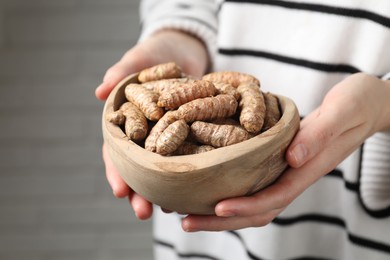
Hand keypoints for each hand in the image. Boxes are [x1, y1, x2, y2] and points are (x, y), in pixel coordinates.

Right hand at [96, 30, 208, 218]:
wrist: (183, 51)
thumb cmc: (153, 54)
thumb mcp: (138, 60)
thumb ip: (121, 73)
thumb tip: (100, 91)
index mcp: (127, 122)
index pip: (116, 151)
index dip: (117, 171)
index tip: (120, 191)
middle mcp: (147, 135)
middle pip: (140, 168)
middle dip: (140, 191)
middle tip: (143, 212)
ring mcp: (169, 137)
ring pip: (165, 169)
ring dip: (165, 190)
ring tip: (171, 209)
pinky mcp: (191, 134)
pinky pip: (190, 156)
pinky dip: (191, 173)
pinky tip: (196, 190)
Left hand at [181, 72, 389, 230]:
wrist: (365, 104)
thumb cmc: (356, 105)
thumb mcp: (341, 112)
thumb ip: (319, 135)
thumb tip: (292, 158)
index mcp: (307, 169)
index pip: (274, 197)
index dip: (246, 206)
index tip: (217, 207)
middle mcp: (294, 176)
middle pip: (257, 210)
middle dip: (222, 220)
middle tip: (185, 221)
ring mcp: (286, 172)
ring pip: (253, 202)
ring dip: (220, 212)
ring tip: (186, 212)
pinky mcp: (280, 162)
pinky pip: (253, 184)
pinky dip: (229, 191)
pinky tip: (207, 187)